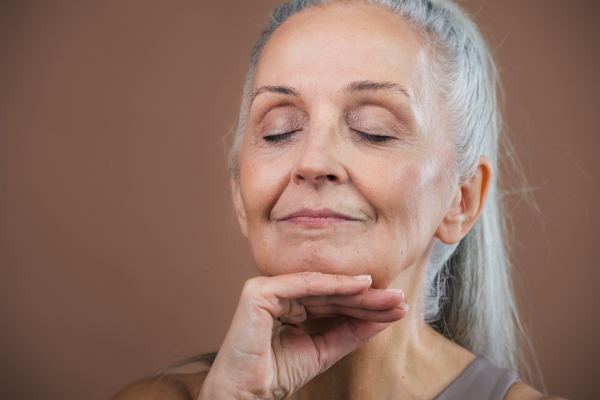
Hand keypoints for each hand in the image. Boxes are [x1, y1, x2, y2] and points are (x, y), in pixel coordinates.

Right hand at [198, 272, 407, 399]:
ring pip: (321, 287)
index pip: (333, 302)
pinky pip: (303, 284)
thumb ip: (350, 332)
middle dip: (368, 299)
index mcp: (290, 305)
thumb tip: (382, 318)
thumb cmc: (275, 375)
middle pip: (331, 293)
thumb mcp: (323, 351)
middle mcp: (279, 293)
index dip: (365, 305)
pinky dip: (333, 285)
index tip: (396, 309)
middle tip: (399, 300)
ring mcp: (267, 289)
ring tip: (389, 297)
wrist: (246, 395)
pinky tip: (361, 287)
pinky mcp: (259, 292)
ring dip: (358, 292)